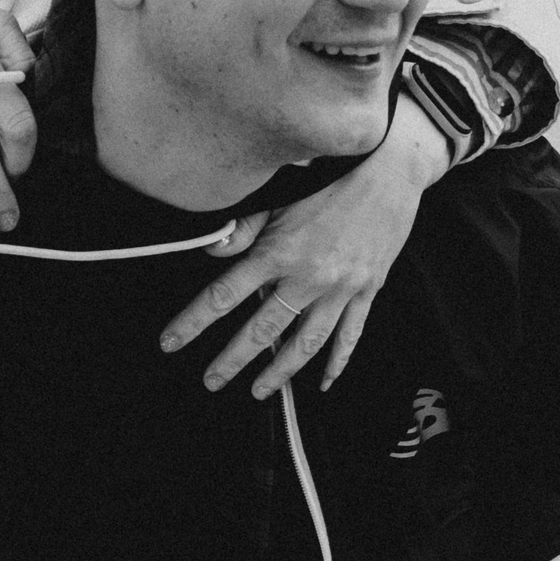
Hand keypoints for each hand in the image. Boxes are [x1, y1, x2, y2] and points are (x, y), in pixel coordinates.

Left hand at [159, 98, 447, 394]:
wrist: (389, 169)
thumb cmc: (330, 176)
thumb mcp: (280, 194)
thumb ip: (244, 228)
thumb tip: (212, 250)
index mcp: (279, 252)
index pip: (225, 295)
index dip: (194, 322)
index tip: (171, 343)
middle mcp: (308, 277)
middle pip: (262, 330)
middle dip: (233, 360)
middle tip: (212, 382)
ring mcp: (340, 288)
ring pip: (306, 343)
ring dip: (281, 372)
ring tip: (260, 391)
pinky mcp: (367, 290)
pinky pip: (350, 335)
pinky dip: (337, 362)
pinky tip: (324, 382)